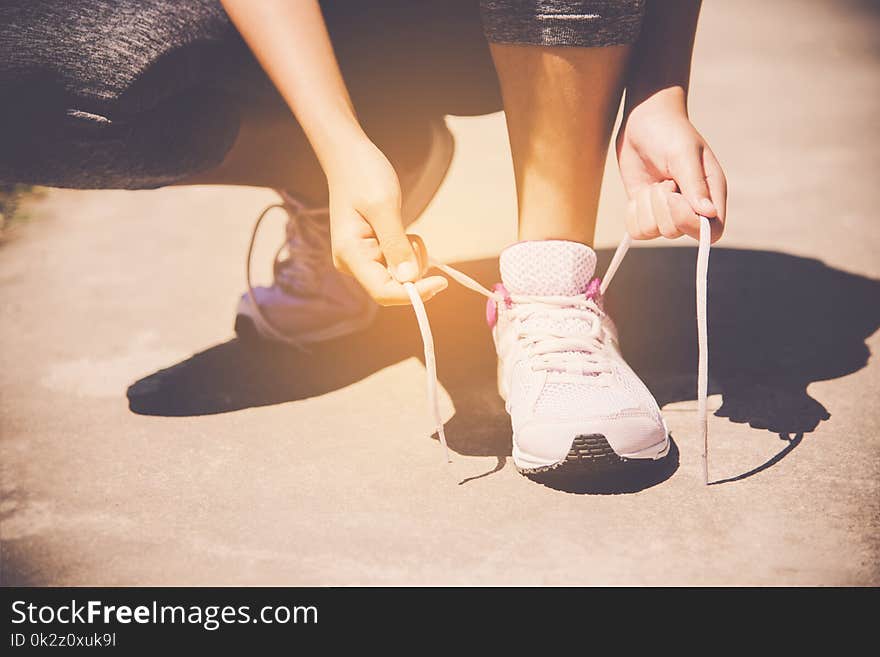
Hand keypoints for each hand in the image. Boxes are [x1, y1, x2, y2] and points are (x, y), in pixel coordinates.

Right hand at [326, 136, 446, 305]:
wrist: (349, 157)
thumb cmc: (362, 174)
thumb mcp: (384, 206)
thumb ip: (396, 244)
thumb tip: (409, 279)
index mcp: (350, 255)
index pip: (383, 292)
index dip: (413, 293)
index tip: (441, 282)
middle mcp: (354, 263)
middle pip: (393, 287)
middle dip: (414, 270)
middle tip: (415, 237)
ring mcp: (363, 259)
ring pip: (399, 277)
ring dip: (413, 259)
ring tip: (407, 230)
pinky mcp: (373, 253)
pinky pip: (399, 265)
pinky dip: (410, 252)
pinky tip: (404, 231)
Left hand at [616, 91, 726, 242]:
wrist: (643, 120)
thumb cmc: (670, 132)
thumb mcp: (683, 154)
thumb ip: (695, 185)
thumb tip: (708, 213)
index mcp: (711, 194)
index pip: (712, 232)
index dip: (690, 223)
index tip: (674, 198)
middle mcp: (691, 208)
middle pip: (675, 233)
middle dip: (660, 206)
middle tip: (664, 180)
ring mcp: (666, 212)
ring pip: (652, 232)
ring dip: (645, 205)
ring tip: (654, 182)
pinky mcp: (646, 211)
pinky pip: (636, 230)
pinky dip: (632, 212)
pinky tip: (639, 191)